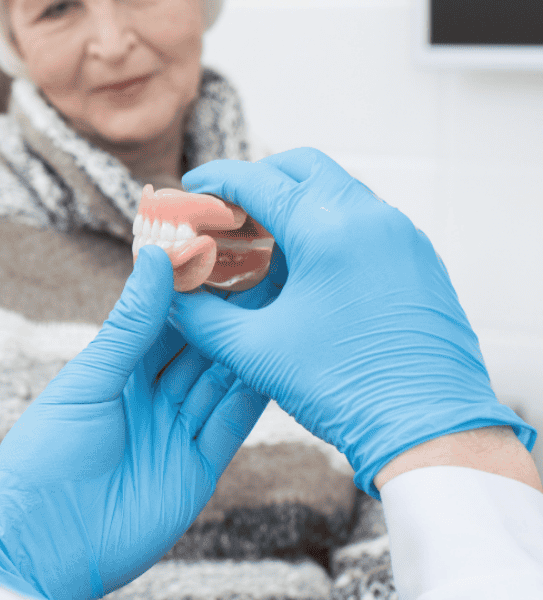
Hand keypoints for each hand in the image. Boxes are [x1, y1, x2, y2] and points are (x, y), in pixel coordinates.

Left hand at [0, 247, 271, 599]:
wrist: (42, 542)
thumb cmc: (46, 454)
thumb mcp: (89, 380)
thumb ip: (131, 325)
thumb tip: (155, 257)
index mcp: (113, 372)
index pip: (161, 321)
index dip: (189, 290)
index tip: (221, 250)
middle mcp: (148, 399)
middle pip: (196, 350)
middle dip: (226, 317)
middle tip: (265, 275)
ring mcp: (174, 433)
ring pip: (219, 383)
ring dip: (245, 352)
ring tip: (278, 310)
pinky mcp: (196, 470)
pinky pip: (230, 426)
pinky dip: (252, 398)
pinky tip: (274, 365)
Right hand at [168, 147, 534, 496]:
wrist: (429, 431)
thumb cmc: (343, 389)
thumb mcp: (253, 350)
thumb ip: (200, 315)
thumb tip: (170, 295)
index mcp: (328, 229)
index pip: (258, 179)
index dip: (214, 180)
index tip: (189, 189)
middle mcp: (370, 218)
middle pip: (302, 167)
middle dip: (258, 179)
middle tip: (224, 209)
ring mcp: (401, 237)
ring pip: (337, 191)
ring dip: (294, 203)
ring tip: (260, 242)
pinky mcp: (419, 261)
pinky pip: (365, 220)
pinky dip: (327, 226)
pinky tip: (303, 269)